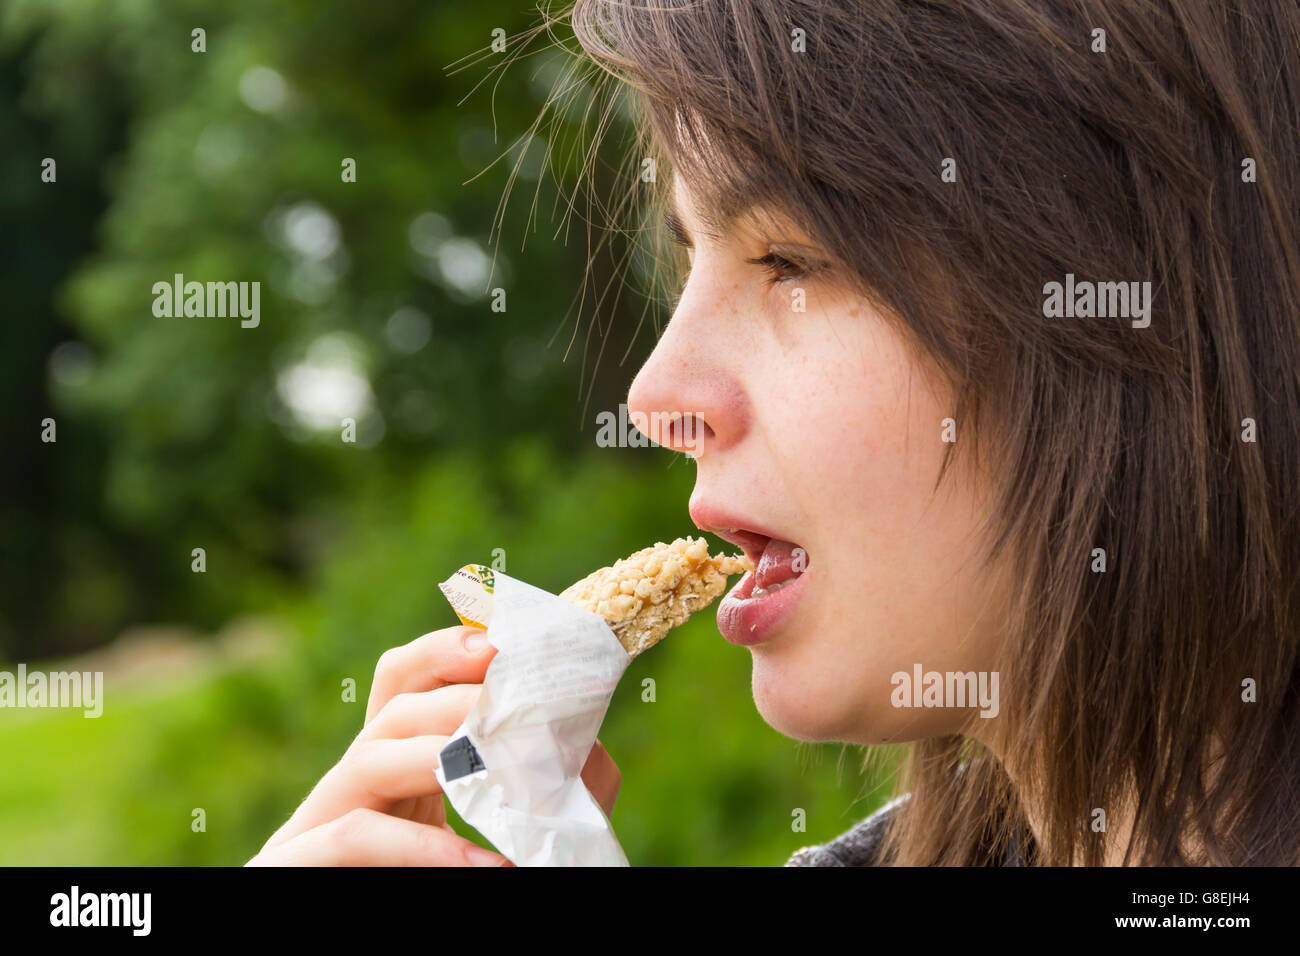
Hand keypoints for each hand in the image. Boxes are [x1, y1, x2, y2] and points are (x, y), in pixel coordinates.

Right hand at [247, 625, 620, 864]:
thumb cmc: (458, 881)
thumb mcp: (501, 838)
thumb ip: (542, 792)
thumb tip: (587, 743)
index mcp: (394, 772)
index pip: (408, 684)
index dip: (449, 651)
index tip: (505, 645)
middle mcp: (352, 789)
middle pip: (390, 706)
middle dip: (454, 692)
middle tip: (511, 698)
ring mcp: (314, 827)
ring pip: (365, 758)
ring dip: (437, 753)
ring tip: (496, 765)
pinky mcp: (295, 867)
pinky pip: (354, 836)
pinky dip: (422, 846)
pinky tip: (481, 862)